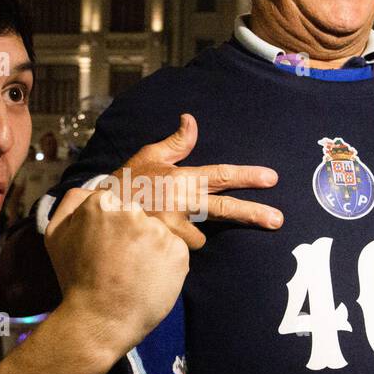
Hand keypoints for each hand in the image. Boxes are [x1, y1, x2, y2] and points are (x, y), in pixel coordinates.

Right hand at [44, 186, 188, 356]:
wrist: (99, 320)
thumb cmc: (76, 280)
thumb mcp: (56, 236)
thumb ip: (70, 204)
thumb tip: (89, 189)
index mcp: (101, 202)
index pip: (119, 204)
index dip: (115, 229)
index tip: (108, 249)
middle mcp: (130, 210)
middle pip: (140, 216)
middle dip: (135, 236)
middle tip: (122, 263)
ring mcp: (156, 229)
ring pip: (159, 233)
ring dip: (152, 250)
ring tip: (135, 274)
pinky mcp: (177, 249)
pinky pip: (176, 250)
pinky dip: (167, 264)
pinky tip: (149, 280)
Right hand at [105, 114, 282, 247]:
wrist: (95, 217)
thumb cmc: (122, 186)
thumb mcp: (146, 158)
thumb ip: (174, 144)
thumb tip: (191, 119)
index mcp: (178, 178)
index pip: (220, 175)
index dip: (247, 176)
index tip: (272, 178)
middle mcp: (180, 203)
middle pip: (224, 209)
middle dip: (254, 214)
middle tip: (278, 219)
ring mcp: (172, 229)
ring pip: (199, 238)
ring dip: (190, 236)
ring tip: (166, 232)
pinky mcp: (165, 250)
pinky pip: (180, 253)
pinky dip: (174, 250)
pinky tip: (156, 247)